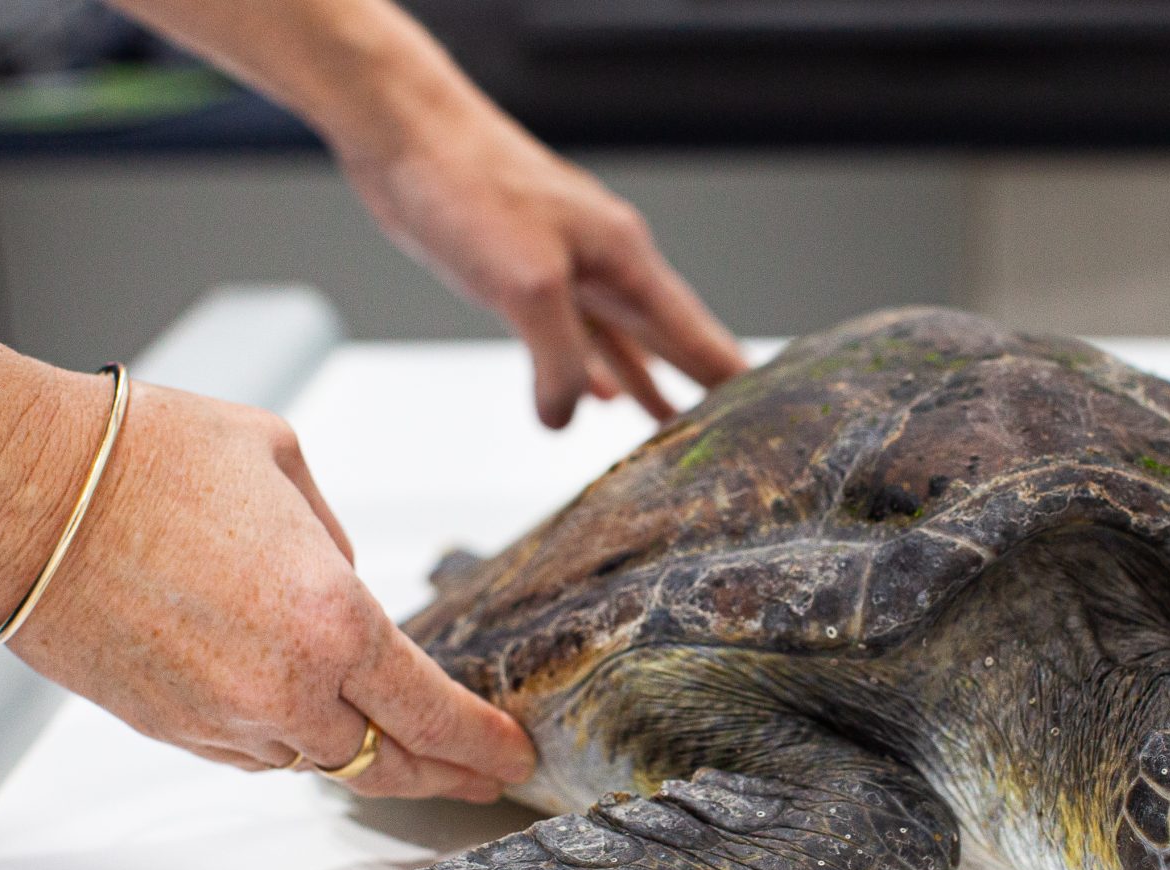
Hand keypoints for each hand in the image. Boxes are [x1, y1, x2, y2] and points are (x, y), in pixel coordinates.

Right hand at [0, 373, 534, 800]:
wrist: (19, 491)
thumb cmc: (143, 458)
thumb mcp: (285, 465)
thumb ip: (335, 543)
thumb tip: (345, 582)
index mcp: (334, 620)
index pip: (435, 714)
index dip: (484, 744)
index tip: (515, 755)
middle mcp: (285, 689)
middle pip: (388, 762)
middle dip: (446, 775)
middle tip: (484, 778)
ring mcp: (223, 719)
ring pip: (318, 761)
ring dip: (364, 756)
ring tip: (404, 749)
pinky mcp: (171, 728)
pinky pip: (253, 751)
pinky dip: (290, 741)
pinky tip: (310, 722)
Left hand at [335, 101, 747, 427]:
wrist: (406, 135)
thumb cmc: (471, 188)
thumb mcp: (527, 287)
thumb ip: (559, 360)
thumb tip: (565, 419)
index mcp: (626, 261)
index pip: (696, 333)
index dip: (729, 378)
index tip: (763, 416)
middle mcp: (607, 265)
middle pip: (668, 338)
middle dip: (697, 386)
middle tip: (729, 433)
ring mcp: (567, 270)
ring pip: (622, 340)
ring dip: (645, 383)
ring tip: (672, 427)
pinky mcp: (524, 276)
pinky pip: (574, 334)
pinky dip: (589, 367)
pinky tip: (595, 397)